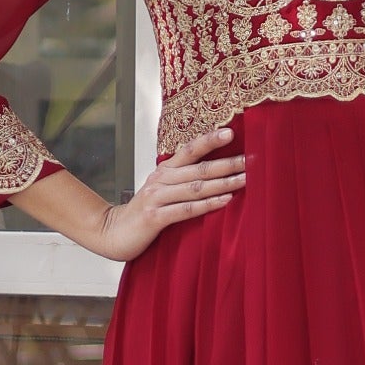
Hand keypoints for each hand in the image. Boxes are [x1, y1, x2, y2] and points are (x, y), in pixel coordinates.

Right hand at [11, 126, 245, 261]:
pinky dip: (208, 204)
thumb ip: (183, 181)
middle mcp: (161, 180)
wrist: (110, 233)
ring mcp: (157, 198)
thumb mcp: (162, 191)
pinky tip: (226, 200)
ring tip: (246, 178)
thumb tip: (216, 173)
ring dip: (224, 182)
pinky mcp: (155, 218)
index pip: (189, 149)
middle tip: (253, 158)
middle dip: (228, 163)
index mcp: (164, 171)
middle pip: (199, 168)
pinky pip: (186, 209)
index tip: (232, 132)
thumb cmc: (144, 213)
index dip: (210, 140)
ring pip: (196, 187)